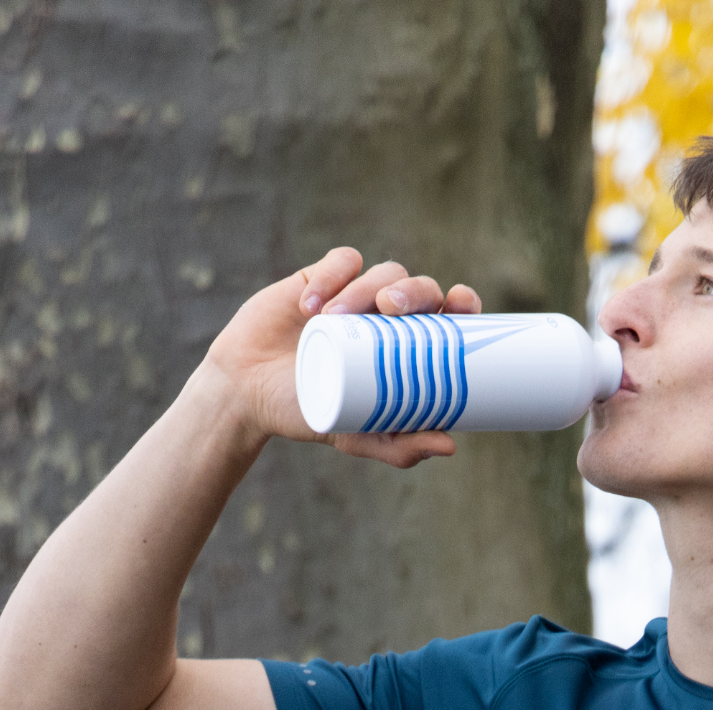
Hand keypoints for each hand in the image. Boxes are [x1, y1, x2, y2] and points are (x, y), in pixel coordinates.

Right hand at [195, 247, 481, 466]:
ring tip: (331, 318)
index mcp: (410, 347)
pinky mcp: (324, 278)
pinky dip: (334, 276)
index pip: (450, 316)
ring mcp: (357, 295)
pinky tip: (310, 306)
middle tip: (390, 308)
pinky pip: (343, 261)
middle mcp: (390, 317)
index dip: (464, 303)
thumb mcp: (357, 435)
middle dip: (414, 290)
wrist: (247, 393)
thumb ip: (399, 446)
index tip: (460, 303)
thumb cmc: (310, 411)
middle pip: (421, 287)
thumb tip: (450, 446)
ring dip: (364, 288)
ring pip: (383, 271)